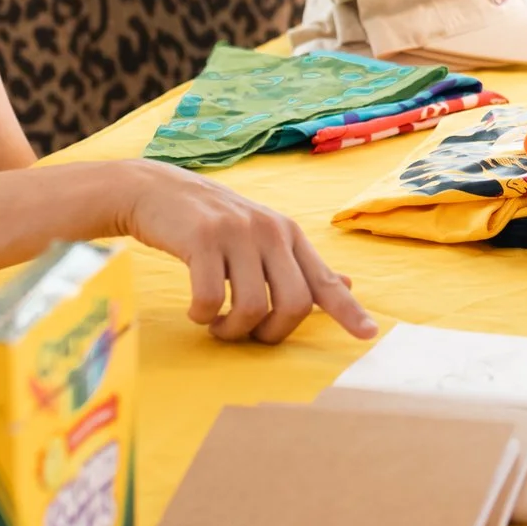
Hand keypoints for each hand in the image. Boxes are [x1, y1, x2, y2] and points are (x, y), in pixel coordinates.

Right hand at [113, 160, 376, 343]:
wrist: (157, 190)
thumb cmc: (211, 224)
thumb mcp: (261, 236)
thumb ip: (300, 264)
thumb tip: (348, 284)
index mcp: (289, 235)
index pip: (325, 280)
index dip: (347, 310)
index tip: (369, 335)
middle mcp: (271, 232)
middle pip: (295, 304)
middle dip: (272, 333)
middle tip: (248, 335)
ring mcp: (238, 233)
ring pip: (254, 307)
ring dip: (232, 330)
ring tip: (216, 323)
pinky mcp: (203, 239)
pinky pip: (212, 299)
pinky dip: (202, 315)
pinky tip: (195, 310)